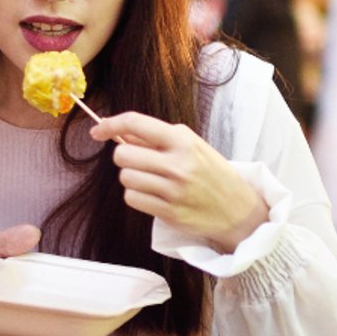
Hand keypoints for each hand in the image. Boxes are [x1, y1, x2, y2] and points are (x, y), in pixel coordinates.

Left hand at [91, 112, 267, 252]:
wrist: (238, 210)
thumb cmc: (212, 173)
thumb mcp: (192, 146)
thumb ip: (157, 138)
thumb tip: (119, 133)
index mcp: (183, 140)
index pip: (135, 123)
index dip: (110, 124)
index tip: (98, 130)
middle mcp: (178, 164)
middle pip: (122, 155)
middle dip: (124, 157)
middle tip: (139, 161)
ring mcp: (173, 190)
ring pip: (125, 178)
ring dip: (132, 178)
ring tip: (151, 179)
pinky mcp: (169, 212)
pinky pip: (132, 199)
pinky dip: (137, 196)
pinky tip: (153, 194)